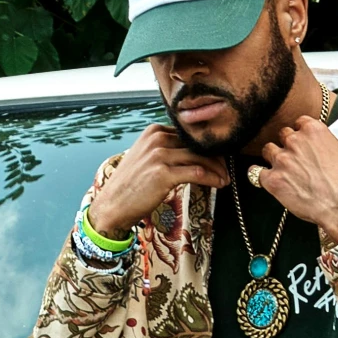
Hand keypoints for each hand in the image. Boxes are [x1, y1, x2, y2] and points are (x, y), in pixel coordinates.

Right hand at [86, 121, 229, 239]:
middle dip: (216, 157)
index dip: (207, 147)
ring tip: (225, 179)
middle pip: (197, 145)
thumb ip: (166, 150)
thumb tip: (191, 153)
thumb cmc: (130, 186)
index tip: (218, 157)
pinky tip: (219, 184)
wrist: (112, 205)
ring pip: (200, 157)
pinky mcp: (163, 174)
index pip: (189, 135)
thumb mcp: (145, 158)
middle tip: (226, 169)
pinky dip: (212, 178)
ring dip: (217, 169)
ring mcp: (159, 155)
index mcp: (154, 131)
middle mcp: (157, 139)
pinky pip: (197, 173)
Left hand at [254, 117, 337, 246]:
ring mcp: (282, 160)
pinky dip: (259, 176)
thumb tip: (324, 147)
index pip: (298, 122)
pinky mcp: (272, 179)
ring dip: (273, 158)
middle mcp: (295, 141)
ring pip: (268, 150)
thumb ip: (328, 144)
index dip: (300, 133)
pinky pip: (256, 173)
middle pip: (282, 135)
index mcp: (314, 131)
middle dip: (287, 145)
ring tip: (281, 169)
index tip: (301, 141)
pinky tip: (266, 180)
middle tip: (293, 158)